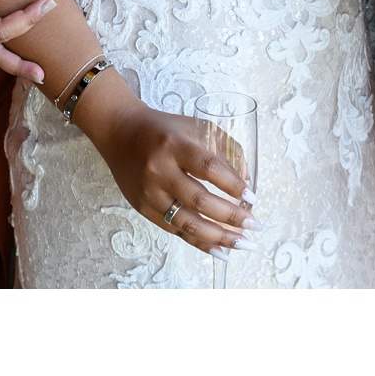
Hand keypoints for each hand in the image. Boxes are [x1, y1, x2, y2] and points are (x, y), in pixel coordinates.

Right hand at [87, 95, 257, 257]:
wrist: (119, 134)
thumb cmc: (162, 129)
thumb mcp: (193, 126)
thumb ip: (222, 147)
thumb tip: (246, 177)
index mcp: (174, 145)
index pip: (208, 167)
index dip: (231, 184)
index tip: (252, 196)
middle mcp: (159, 170)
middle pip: (199, 200)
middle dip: (231, 216)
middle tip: (255, 225)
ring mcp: (150, 193)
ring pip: (187, 222)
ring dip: (218, 236)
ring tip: (242, 242)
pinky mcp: (144, 209)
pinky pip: (175, 230)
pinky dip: (199, 243)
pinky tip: (219, 249)